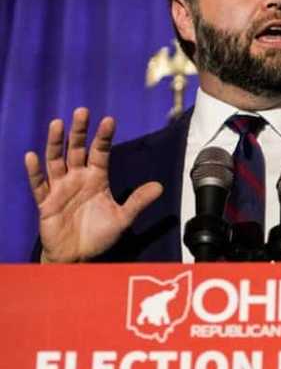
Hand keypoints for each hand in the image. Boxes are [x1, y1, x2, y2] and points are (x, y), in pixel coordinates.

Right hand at [25, 108, 162, 262]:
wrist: (78, 257)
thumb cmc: (99, 235)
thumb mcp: (123, 218)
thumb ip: (138, 201)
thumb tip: (159, 186)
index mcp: (96, 179)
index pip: (100, 152)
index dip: (103, 137)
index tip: (109, 120)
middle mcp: (77, 179)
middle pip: (76, 150)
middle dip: (78, 132)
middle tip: (82, 111)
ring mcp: (60, 189)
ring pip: (56, 161)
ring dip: (55, 143)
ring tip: (57, 124)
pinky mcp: (46, 202)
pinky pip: (39, 185)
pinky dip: (34, 172)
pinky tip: (32, 156)